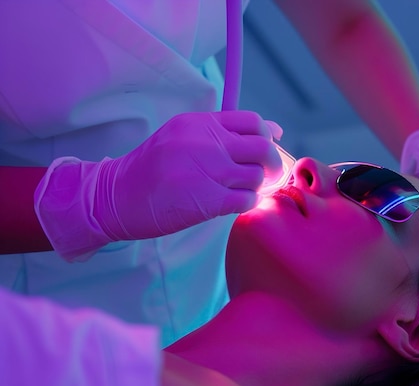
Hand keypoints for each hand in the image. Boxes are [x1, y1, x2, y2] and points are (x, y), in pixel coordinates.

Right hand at [35, 111, 281, 260]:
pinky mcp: (206, 199)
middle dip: (272, 165)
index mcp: (200, 123)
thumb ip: (227, 132)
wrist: (116, 196)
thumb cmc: (153, 168)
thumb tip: (276, 131)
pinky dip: (246, 203)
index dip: (266, 139)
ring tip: (238, 191)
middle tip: (266, 177)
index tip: (261, 154)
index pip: (253, 122)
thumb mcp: (185, 137)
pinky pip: (247, 200)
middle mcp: (206, 142)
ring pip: (257, 176)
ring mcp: (206, 170)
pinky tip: (232, 203)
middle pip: (263, 148)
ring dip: (255, 187)